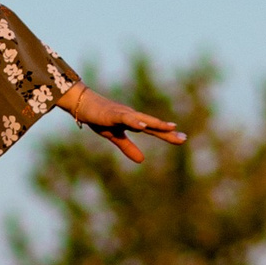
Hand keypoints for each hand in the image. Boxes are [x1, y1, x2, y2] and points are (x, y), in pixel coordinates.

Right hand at [57, 85, 186, 163]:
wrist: (82, 103)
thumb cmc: (98, 118)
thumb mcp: (114, 137)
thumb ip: (128, 147)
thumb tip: (142, 160)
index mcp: (133, 122)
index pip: (153, 129)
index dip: (167, 134)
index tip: (182, 138)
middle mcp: (132, 116)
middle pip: (152, 125)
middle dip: (167, 131)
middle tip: (183, 138)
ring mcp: (123, 114)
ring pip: (142, 119)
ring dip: (156, 124)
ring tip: (170, 128)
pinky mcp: (112, 114)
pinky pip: (125, 117)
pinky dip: (134, 121)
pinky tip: (142, 125)